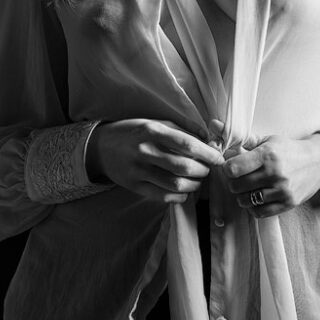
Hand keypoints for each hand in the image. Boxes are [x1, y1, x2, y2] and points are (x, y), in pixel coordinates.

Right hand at [86, 119, 224, 203]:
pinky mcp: (133, 186)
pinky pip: (162, 196)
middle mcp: (144, 150)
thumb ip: (182, 128)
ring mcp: (137, 170)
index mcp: (152, 130)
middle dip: (203, 171)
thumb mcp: (156, 122)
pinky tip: (184, 192)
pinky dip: (179, 197)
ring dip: (193, 185)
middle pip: (183, 166)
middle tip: (208, 170)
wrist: (100, 147)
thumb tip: (208, 137)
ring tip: (198, 181)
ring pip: (174, 184)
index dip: (207, 153)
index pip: (186, 144)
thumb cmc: (135, 132)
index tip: (218, 159)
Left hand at [222, 134, 319, 217]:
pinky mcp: (288, 203)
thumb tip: (216, 131)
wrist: (318, 161)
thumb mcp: (269, 140)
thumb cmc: (289, 150)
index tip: (231, 167)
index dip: (227, 168)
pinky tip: (257, 198)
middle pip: (236, 186)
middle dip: (234, 182)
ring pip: (245, 201)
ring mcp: (282, 190)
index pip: (233, 168)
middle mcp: (274, 173)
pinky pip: (259, 212)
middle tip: (240, 178)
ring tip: (249, 188)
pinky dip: (253, 207)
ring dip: (243, 196)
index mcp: (268, 154)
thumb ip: (245, 141)